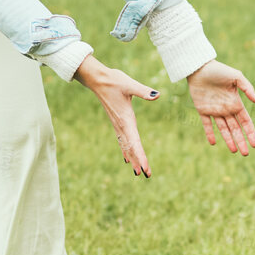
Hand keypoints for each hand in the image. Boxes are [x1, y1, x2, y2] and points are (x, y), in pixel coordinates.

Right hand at [74, 56, 159, 176]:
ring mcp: (118, 125)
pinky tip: (127, 158)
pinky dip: (126, 150)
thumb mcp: (130, 84)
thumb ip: (143, 91)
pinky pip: (122, 140)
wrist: (97, 79)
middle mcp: (121, 125)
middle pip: (131, 148)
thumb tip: (157, 95)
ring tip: (138, 172)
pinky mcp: (116, 122)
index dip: (140, 155)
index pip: (135, 142)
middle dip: (138, 161)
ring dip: (132, 159)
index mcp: (125, 120)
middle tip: (146, 175)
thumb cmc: (114, 80)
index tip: (144, 168)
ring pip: (126, 146)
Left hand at [186, 60, 254, 154]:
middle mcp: (226, 109)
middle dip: (241, 141)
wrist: (200, 67)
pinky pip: (207, 124)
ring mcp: (214, 110)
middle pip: (235, 129)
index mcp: (236, 102)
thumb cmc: (219, 70)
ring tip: (234, 151)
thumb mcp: (236, 77)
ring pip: (223, 129)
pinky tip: (213, 143)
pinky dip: (210, 133)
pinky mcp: (202, 109)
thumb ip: (247, 88)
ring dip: (228, 140)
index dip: (250, 132)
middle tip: (245, 153)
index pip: (245, 121)